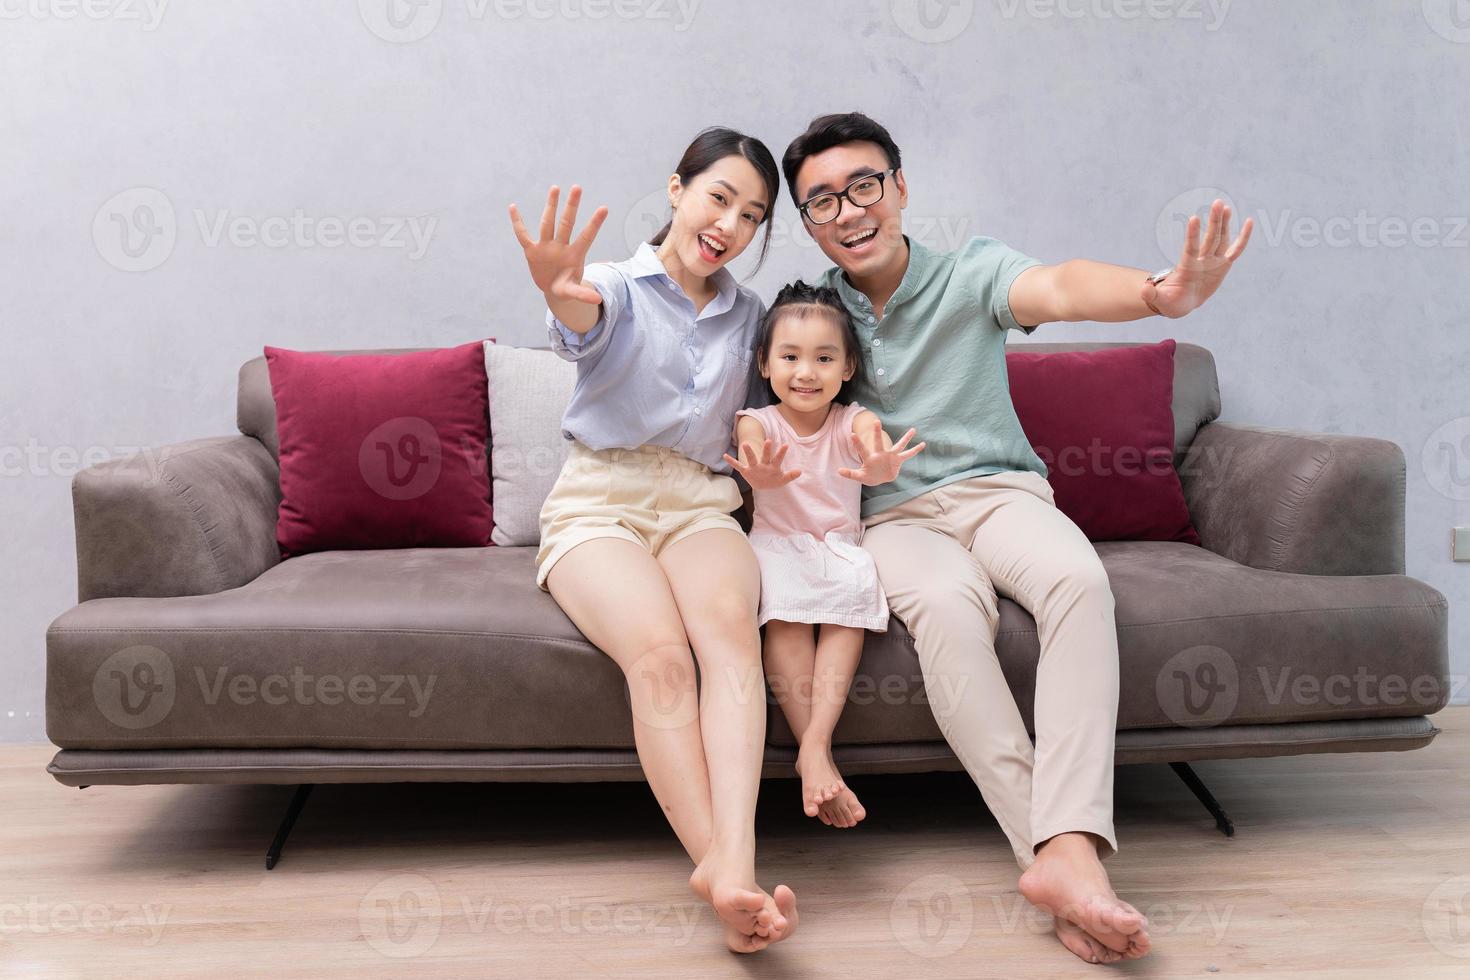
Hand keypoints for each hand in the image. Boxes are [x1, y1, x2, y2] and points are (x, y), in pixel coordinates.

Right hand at [509, 184, 607, 306]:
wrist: (553, 289)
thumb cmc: (567, 287)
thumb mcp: (573, 292)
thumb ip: (583, 294)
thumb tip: (597, 300)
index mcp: (574, 255)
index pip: (586, 236)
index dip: (595, 224)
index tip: (604, 208)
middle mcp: (561, 246)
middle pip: (567, 223)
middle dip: (571, 206)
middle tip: (577, 187)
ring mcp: (546, 246)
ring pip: (548, 223)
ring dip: (551, 206)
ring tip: (555, 188)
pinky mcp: (532, 251)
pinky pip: (522, 235)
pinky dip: (517, 223)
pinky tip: (513, 207)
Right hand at [723, 439, 801, 490]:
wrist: (764, 486)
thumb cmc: (774, 480)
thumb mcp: (783, 480)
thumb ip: (791, 475)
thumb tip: (800, 471)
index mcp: (773, 466)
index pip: (778, 458)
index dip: (781, 452)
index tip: (785, 445)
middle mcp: (763, 464)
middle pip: (765, 456)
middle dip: (767, 449)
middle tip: (769, 440)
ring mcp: (754, 467)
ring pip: (751, 459)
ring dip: (748, 452)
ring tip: (745, 443)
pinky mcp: (746, 471)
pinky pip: (738, 466)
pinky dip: (732, 462)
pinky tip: (725, 456)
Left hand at [838, 421, 924, 485]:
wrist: (879, 477)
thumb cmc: (869, 475)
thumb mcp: (860, 476)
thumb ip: (851, 474)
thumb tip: (838, 471)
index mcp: (870, 458)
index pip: (862, 449)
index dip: (857, 443)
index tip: (852, 434)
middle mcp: (880, 454)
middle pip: (878, 443)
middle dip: (877, 434)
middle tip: (876, 422)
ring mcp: (890, 456)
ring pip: (898, 445)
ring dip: (906, 438)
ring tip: (913, 429)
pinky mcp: (897, 460)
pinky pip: (908, 454)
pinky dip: (915, 450)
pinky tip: (923, 444)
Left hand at [1145, 198, 1252, 318]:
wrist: (1181, 302)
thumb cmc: (1170, 301)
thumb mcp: (1160, 301)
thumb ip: (1151, 295)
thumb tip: (1144, 289)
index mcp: (1186, 267)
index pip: (1190, 248)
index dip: (1192, 235)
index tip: (1193, 219)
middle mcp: (1200, 260)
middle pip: (1209, 238)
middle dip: (1214, 221)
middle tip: (1217, 202)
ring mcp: (1212, 261)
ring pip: (1220, 240)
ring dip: (1223, 223)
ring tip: (1225, 207)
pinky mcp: (1223, 265)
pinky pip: (1235, 250)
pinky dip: (1243, 238)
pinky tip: (1249, 222)